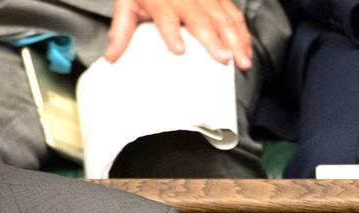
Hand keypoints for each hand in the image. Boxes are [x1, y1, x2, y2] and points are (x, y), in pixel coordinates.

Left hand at [104, 0, 252, 68]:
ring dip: (235, 40)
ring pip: (224, 16)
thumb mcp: (127, 3)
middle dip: (214, 40)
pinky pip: (233, 13)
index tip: (177, 50)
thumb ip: (120, 30)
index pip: (166, 16)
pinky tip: (246, 47)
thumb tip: (111, 57)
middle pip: (201, 19)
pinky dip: (242, 31)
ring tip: (243, 61)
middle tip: (224, 60)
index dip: (171, 32)